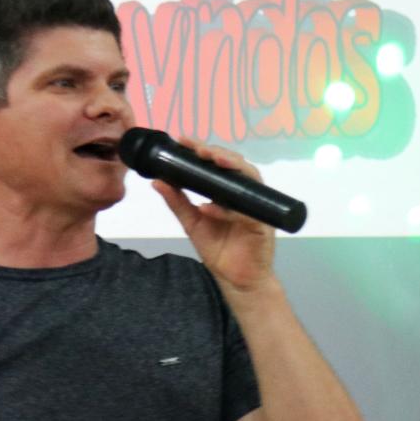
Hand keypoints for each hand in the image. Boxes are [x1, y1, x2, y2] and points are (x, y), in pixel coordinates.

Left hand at [151, 139, 276, 293]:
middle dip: (216, 152)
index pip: (217, 163)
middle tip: (197, 148)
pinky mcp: (261, 225)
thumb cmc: (219, 249)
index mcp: (227, 190)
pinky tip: (208, 208)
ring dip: (231, 166)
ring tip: (211, 159)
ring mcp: (255, 207)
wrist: (236, 280)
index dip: (202, 149)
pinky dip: (226, 210)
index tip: (183, 140)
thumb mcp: (192, 223)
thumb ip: (177, 202)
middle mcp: (243, 194)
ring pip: (248, 178)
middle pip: (235, 164)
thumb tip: (157, 181)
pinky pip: (245, 213)